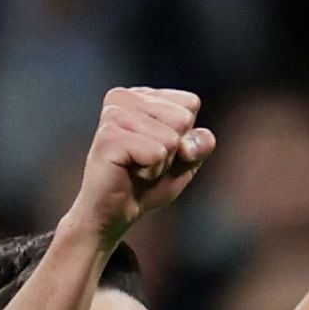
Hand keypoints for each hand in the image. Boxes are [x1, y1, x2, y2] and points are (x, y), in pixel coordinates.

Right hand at [65, 87, 215, 247]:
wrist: (114, 214)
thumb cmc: (148, 184)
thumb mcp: (186, 161)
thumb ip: (200, 144)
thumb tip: (188, 143)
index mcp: (142, 95)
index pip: (190, 104)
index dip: (185, 136)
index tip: (159, 150)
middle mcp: (124, 97)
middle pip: (183, 118)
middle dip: (174, 151)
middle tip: (146, 162)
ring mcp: (114, 114)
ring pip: (171, 138)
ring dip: (161, 164)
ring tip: (137, 168)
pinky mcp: (108, 137)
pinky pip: (157, 153)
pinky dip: (151, 171)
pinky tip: (129, 172)